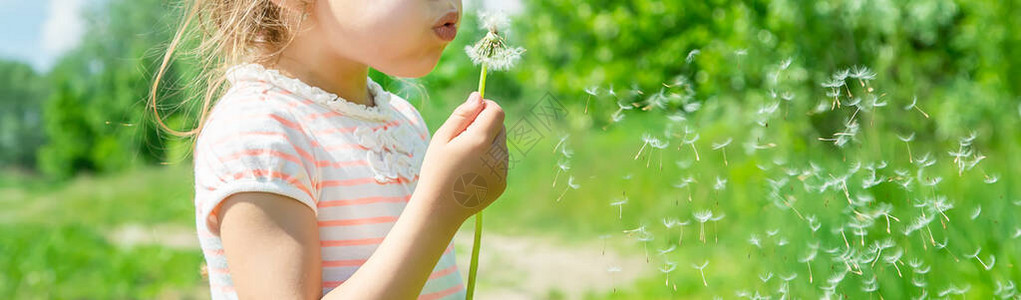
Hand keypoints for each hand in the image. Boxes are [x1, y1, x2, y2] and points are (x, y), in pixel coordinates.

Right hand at [415, 92, 507, 222]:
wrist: (439, 209)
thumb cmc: (436, 170)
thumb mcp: (442, 138)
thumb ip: (462, 115)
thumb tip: (478, 97)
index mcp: (481, 140)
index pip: (497, 111)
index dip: (486, 108)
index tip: (472, 114)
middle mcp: (497, 155)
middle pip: (500, 127)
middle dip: (485, 127)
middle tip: (462, 141)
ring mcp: (502, 171)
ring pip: (500, 145)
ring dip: (487, 145)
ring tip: (464, 160)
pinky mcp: (502, 183)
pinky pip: (500, 163)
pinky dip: (489, 162)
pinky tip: (470, 173)